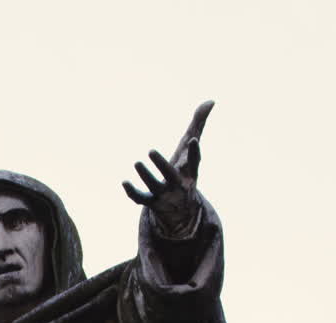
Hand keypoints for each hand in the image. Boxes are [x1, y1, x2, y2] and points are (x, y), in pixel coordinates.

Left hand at [122, 100, 213, 236]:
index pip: (194, 161)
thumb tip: (211, 101)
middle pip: (170, 176)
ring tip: (137, 162)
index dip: (194, 151)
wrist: (181, 208)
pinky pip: (140, 198)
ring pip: (154, 186)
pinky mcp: (151, 202)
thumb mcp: (191, 149)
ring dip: (145, 176)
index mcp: (190, 172)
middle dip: (161, 165)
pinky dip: (132, 192)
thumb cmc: (185, 170)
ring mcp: (164, 194)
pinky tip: (124, 181)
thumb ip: (198, 124)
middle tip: (150, 150)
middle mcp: (178, 184)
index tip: (193, 140)